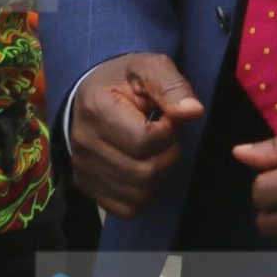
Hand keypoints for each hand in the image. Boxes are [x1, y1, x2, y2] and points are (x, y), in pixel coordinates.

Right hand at [67, 51, 204, 217]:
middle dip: (168, 155)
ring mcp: (82, 169)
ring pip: (139, 194)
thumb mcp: (150, 67)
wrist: (90, 94)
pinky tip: (145, 168)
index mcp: (97, 108)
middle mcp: (83, 143)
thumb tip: (194, 112)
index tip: (169, 118)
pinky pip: (127, 208)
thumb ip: (173, 86)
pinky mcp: (86, 187)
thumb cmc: (125, 79)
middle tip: (167, 137)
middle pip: (144, 172)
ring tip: (156, 151)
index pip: (144, 140)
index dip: (168, 132)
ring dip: (160, 175)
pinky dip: (146, 193)